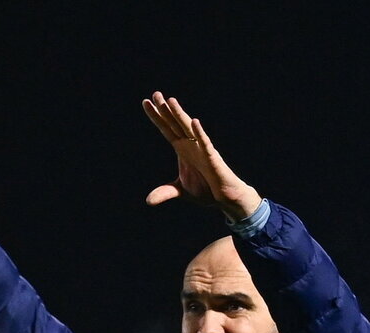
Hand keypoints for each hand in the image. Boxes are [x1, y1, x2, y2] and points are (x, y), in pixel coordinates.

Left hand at [142, 92, 261, 220]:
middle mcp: (190, 145)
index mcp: (182, 149)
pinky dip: (200, 133)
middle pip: (175, 124)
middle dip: (165, 110)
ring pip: (188, 129)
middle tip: (155, 94)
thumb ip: (165, 192)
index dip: (156, 117)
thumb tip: (148, 200)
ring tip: (170, 101)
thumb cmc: (205, 190)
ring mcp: (201, 150)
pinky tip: (194, 122)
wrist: (225, 198)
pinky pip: (205, 144)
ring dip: (179, 115)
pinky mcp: (212, 158)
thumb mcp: (180, 191)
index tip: (145, 102)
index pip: (166, 129)